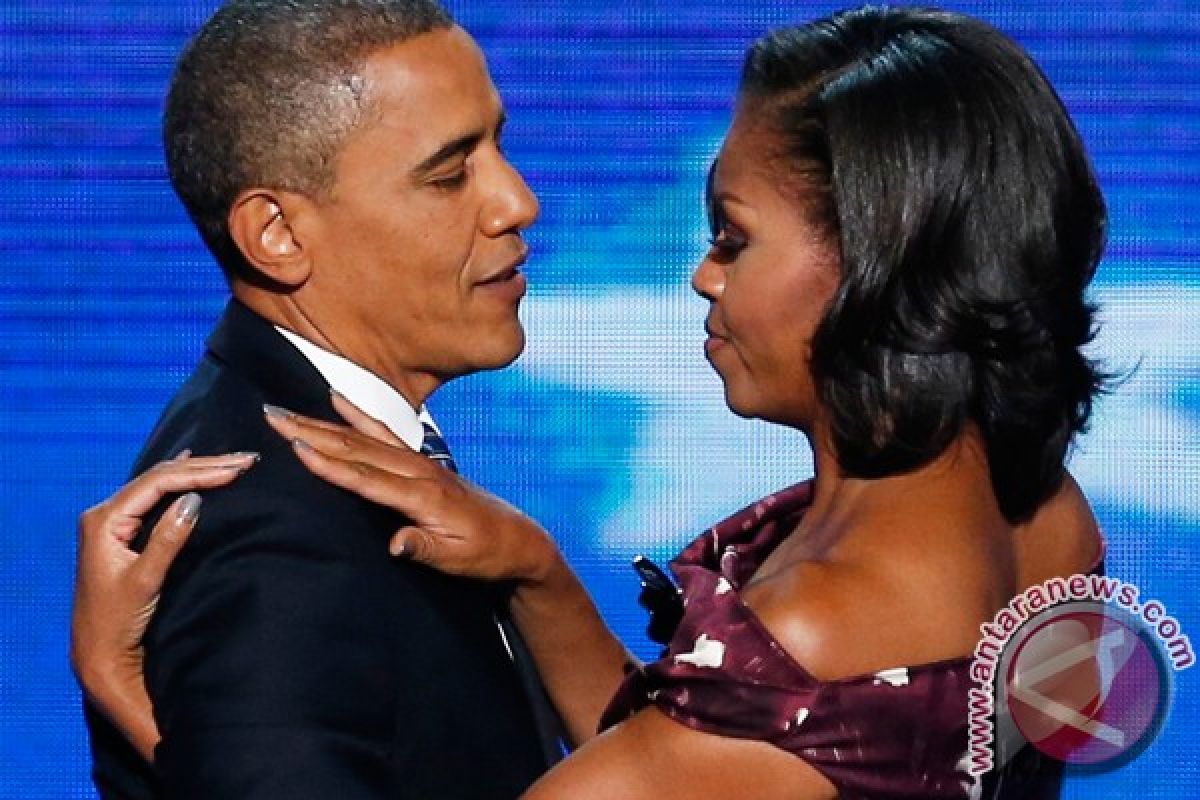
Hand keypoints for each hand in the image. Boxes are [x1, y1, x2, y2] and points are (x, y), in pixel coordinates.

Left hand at [71, 450, 257, 760]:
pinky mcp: (121, 533)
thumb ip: (167, 539)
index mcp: (104, 521)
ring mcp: (112, 523)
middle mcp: (104, 515)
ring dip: (195, 473)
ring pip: (159, 485)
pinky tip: (189, 466)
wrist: (98, 652)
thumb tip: (194, 500)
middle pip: (159, 478)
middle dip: (203, 467)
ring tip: (230, 462)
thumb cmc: (117, 621)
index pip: (158, 483)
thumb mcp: (145, 581)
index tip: (236, 470)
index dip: (199, 472)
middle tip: (245, 460)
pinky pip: (155, 497)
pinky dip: (179, 483)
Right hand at [264, 392, 561, 584]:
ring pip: (365, 438)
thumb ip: (424, 548)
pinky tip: (337, 401)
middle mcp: (419, 472)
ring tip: (288, 409)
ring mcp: (420, 463)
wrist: (518, 540)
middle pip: (357, 448)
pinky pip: (383, 434)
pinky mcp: (421, 462)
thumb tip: (394, 545)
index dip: (330, 464)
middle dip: (313, 431)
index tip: (295, 446)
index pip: (367, 478)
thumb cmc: (487, 554)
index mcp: (423, 496)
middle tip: (272, 415)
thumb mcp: (458, 561)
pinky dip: (358, 416)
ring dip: (324, 422)